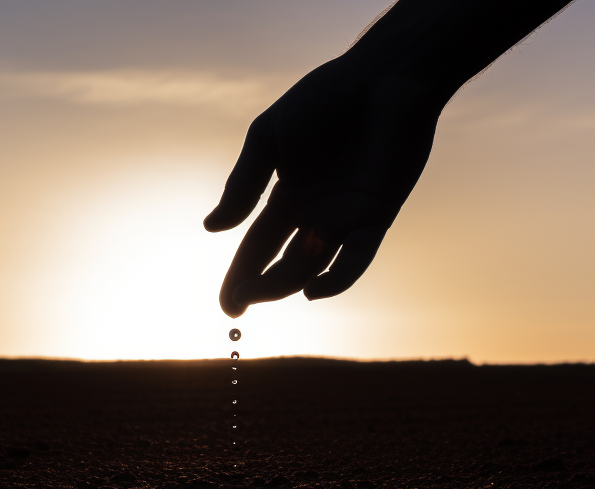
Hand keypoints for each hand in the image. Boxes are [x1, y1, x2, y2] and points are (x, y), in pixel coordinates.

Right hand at [205, 57, 446, 316]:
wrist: (383, 77)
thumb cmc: (326, 99)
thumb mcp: (268, 138)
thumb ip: (243, 184)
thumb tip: (211, 228)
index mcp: (286, 199)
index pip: (258, 248)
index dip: (240, 276)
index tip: (226, 305)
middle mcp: (314, 217)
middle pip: (281, 266)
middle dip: (257, 288)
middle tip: (236, 305)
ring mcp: (345, 220)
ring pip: (310, 267)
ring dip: (282, 284)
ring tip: (255, 293)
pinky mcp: (375, 218)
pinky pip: (355, 260)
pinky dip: (336, 280)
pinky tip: (312, 292)